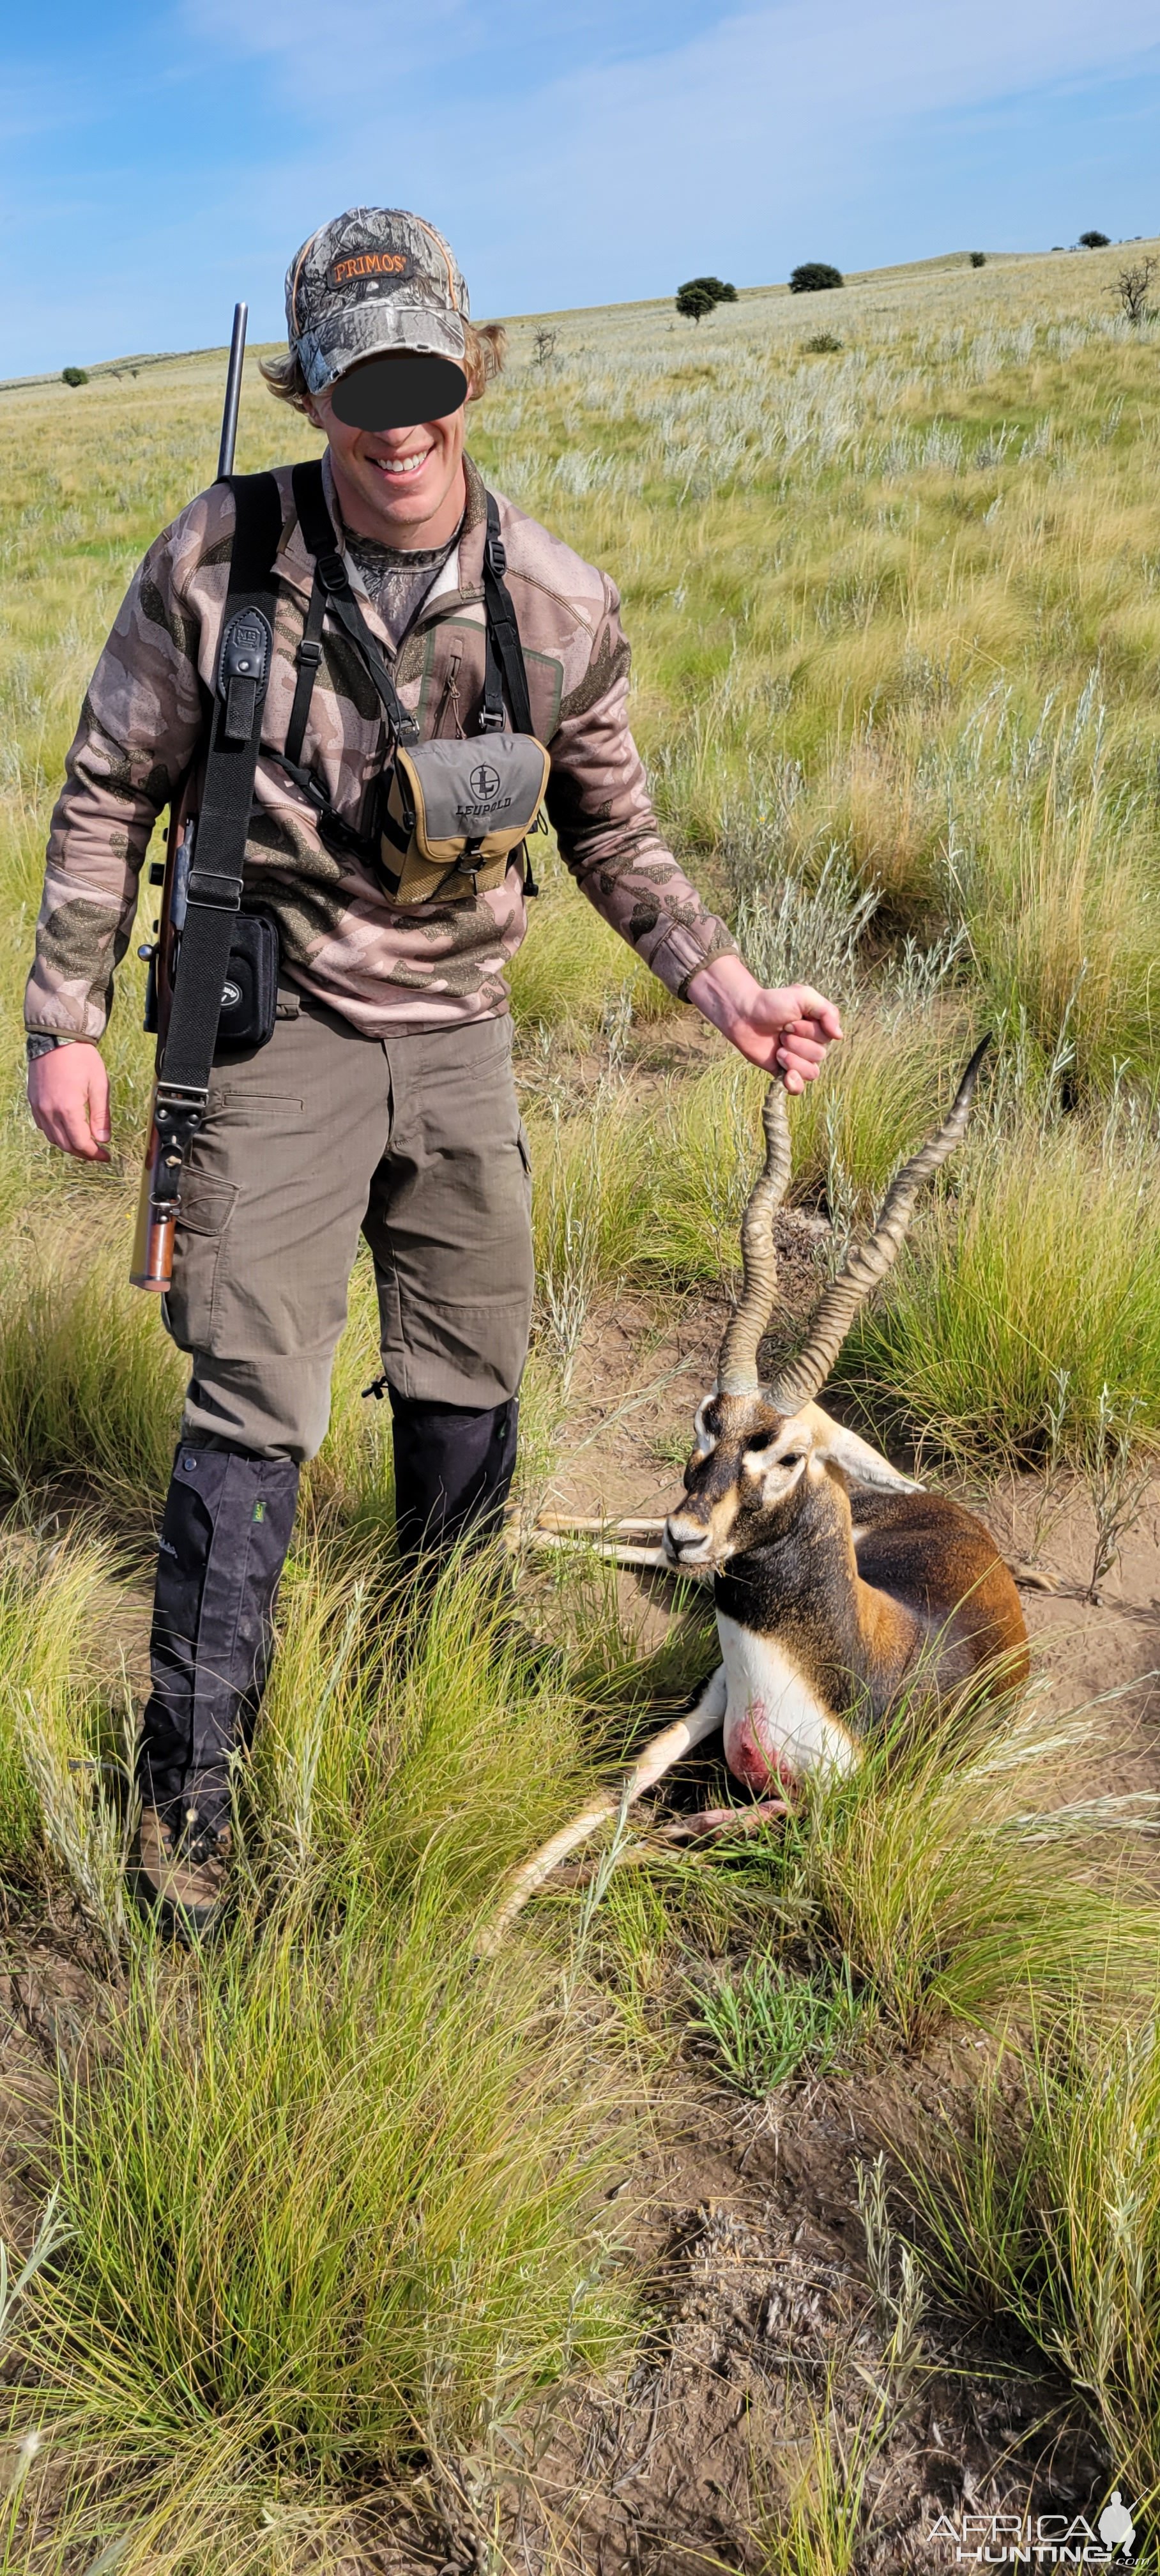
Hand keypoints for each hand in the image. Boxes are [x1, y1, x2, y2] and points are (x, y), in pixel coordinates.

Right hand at [27, 1043, 111, 1161]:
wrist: (58, 1037)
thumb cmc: (81, 1058)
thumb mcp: (99, 1085)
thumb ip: (101, 1115)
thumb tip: (103, 1139)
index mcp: (68, 1108)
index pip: (80, 1143)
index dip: (94, 1154)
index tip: (105, 1156)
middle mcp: (49, 1111)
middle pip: (65, 1144)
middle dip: (82, 1153)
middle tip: (97, 1154)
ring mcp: (39, 1106)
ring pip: (53, 1138)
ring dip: (69, 1145)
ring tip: (84, 1144)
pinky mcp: (34, 1101)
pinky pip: (43, 1126)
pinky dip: (56, 1134)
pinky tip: (67, 1130)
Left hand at [685, 956, 842, 1090]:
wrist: (744, 1015)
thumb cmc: (773, 1002)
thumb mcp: (804, 996)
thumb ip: (827, 1011)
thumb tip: (839, 1036)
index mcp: (818, 1027)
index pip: (826, 1039)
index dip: (808, 1032)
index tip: (789, 1021)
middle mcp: (811, 1045)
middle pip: (819, 1056)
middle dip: (797, 1044)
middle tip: (782, 1033)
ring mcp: (797, 1060)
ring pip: (811, 1073)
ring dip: (793, 1061)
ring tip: (778, 1050)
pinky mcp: (782, 1072)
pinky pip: (798, 1088)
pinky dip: (794, 1084)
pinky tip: (787, 1076)